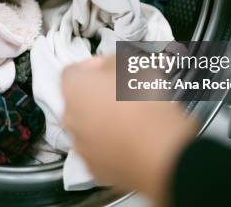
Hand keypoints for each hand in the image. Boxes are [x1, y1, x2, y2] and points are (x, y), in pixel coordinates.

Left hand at [61, 55, 197, 204]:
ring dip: (102, 123)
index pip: (72, 71)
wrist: (161, 151)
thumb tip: (106, 66)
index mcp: (74, 89)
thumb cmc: (145, 102)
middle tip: (121, 94)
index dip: (92, 67)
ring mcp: (81, 147)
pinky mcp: (96, 170)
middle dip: (96, 96)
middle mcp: (70, 119)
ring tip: (131, 121)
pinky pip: (100, 152)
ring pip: (87, 129)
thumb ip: (111, 62)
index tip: (109, 68)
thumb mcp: (132, 65)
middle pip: (78, 102)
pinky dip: (111, 147)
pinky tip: (132, 142)